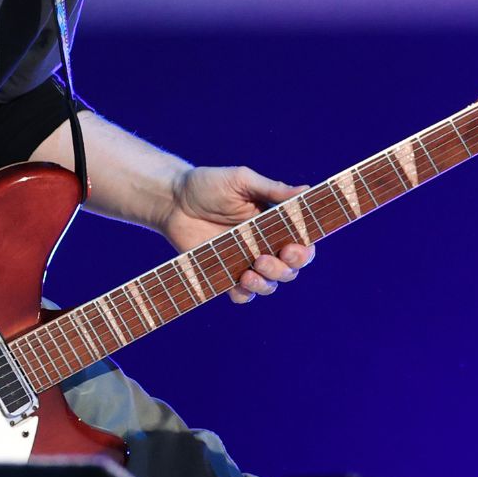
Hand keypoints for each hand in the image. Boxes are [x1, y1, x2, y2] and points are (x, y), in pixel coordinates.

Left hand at [162, 166, 315, 304]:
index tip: (295, 248)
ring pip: (269, 285)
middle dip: (285, 268)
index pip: (302, 243)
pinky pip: (242, 296)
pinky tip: (239, 284)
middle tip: (265, 257)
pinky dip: (245, 295)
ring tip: (249, 272)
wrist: (172, 200)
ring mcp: (245, 262)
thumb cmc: (208, 184)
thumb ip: (271, 189)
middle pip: (290, 269)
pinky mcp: (225, 275)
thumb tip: (306, 190)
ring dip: (266, 283)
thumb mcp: (241, 180)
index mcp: (275, 223)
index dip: (304, 251)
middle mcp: (265, 245)